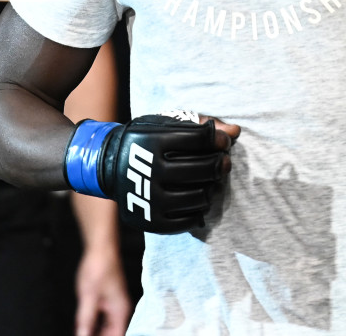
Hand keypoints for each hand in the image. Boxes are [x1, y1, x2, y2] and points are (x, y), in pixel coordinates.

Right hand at [66, 113, 238, 233]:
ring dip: (212, 187)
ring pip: (199, 196)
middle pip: (202, 169)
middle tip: (223, 162)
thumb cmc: (147, 141)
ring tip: (210, 180)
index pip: (199, 139)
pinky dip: (200, 208)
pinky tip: (199, 196)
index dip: (218, 140)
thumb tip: (235, 132)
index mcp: (152, 141)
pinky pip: (189, 219)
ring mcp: (150, 198)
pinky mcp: (152, 221)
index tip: (224, 141)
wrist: (109, 166)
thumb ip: (200, 125)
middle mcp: (149, 170)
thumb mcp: (167, 125)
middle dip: (219, 164)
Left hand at [74, 240, 131, 335]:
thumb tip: (82, 335)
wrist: (101, 248)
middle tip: (82, 334)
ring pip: (106, 327)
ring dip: (95, 332)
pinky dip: (93, 324)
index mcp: (120, 311)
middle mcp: (119, 310)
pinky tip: (83, 325)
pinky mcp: (107, 300)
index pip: (116, 335)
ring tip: (82, 331)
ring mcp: (113, 305)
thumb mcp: (89, 295)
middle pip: (111, 333)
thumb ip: (86, 318)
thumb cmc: (99, 267)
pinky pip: (102, 319)